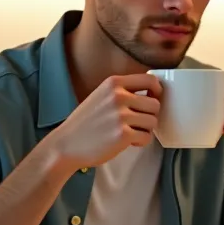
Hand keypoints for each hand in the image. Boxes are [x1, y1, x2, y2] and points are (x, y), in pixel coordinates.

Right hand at [47, 74, 161, 170]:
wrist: (66, 145)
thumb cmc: (85, 123)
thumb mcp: (101, 96)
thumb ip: (123, 91)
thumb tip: (153, 93)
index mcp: (113, 83)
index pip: (150, 80)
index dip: (157, 91)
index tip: (153, 99)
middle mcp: (118, 96)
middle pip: (155, 104)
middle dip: (150, 115)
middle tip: (137, 123)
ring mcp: (120, 115)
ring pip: (153, 121)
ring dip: (145, 130)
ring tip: (130, 132)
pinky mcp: (122, 134)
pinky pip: (147, 137)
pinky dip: (140, 142)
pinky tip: (127, 142)